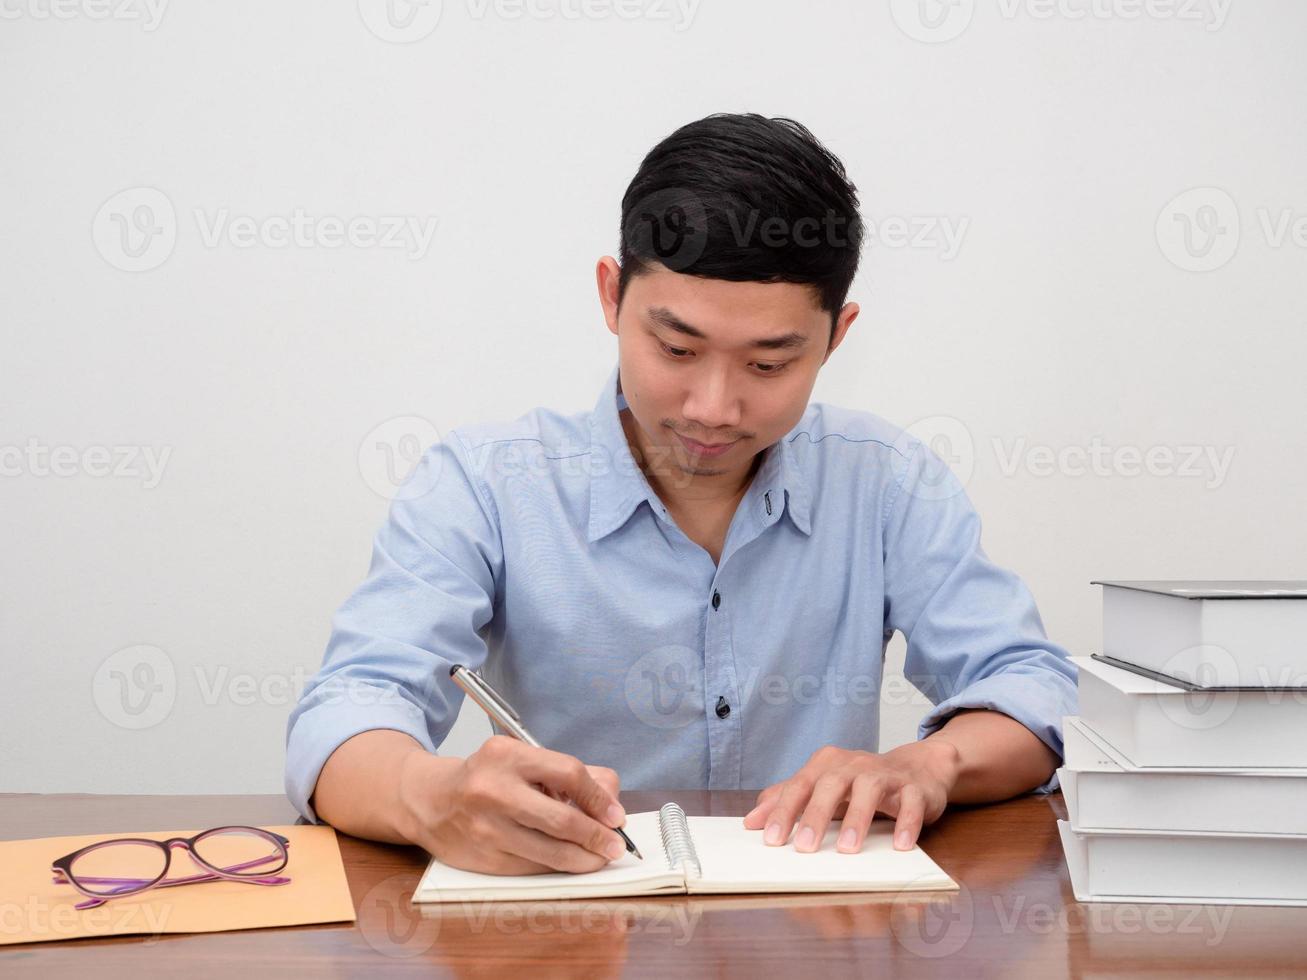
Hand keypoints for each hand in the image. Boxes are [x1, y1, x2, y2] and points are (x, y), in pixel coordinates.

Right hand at [398, 735, 628, 874]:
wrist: (430, 800)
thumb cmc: (486, 778)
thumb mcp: (522, 759)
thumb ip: (568, 774)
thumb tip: (609, 800)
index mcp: (508, 755)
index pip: (569, 774)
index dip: (599, 798)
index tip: (616, 815)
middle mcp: (493, 790)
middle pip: (562, 819)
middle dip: (597, 836)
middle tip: (615, 845)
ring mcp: (487, 828)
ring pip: (550, 852)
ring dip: (583, 859)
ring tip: (599, 858)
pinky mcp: (484, 859)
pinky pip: (533, 868)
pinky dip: (557, 868)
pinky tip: (569, 863)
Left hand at [742, 741, 959, 853]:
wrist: (917, 769)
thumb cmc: (860, 784)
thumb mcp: (822, 788)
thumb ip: (787, 800)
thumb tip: (750, 821)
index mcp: (827, 764)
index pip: (800, 785)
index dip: (784, 811)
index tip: (771, 840)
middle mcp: (854, 764)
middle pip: (831, 784)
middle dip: (816, 815)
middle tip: (805, 848)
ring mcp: (886, 774)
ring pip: (869, 790)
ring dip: (857, 818)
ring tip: (847, 849)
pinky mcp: (914, 788)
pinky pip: (911, 802)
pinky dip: (905, 822)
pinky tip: (899, 845)